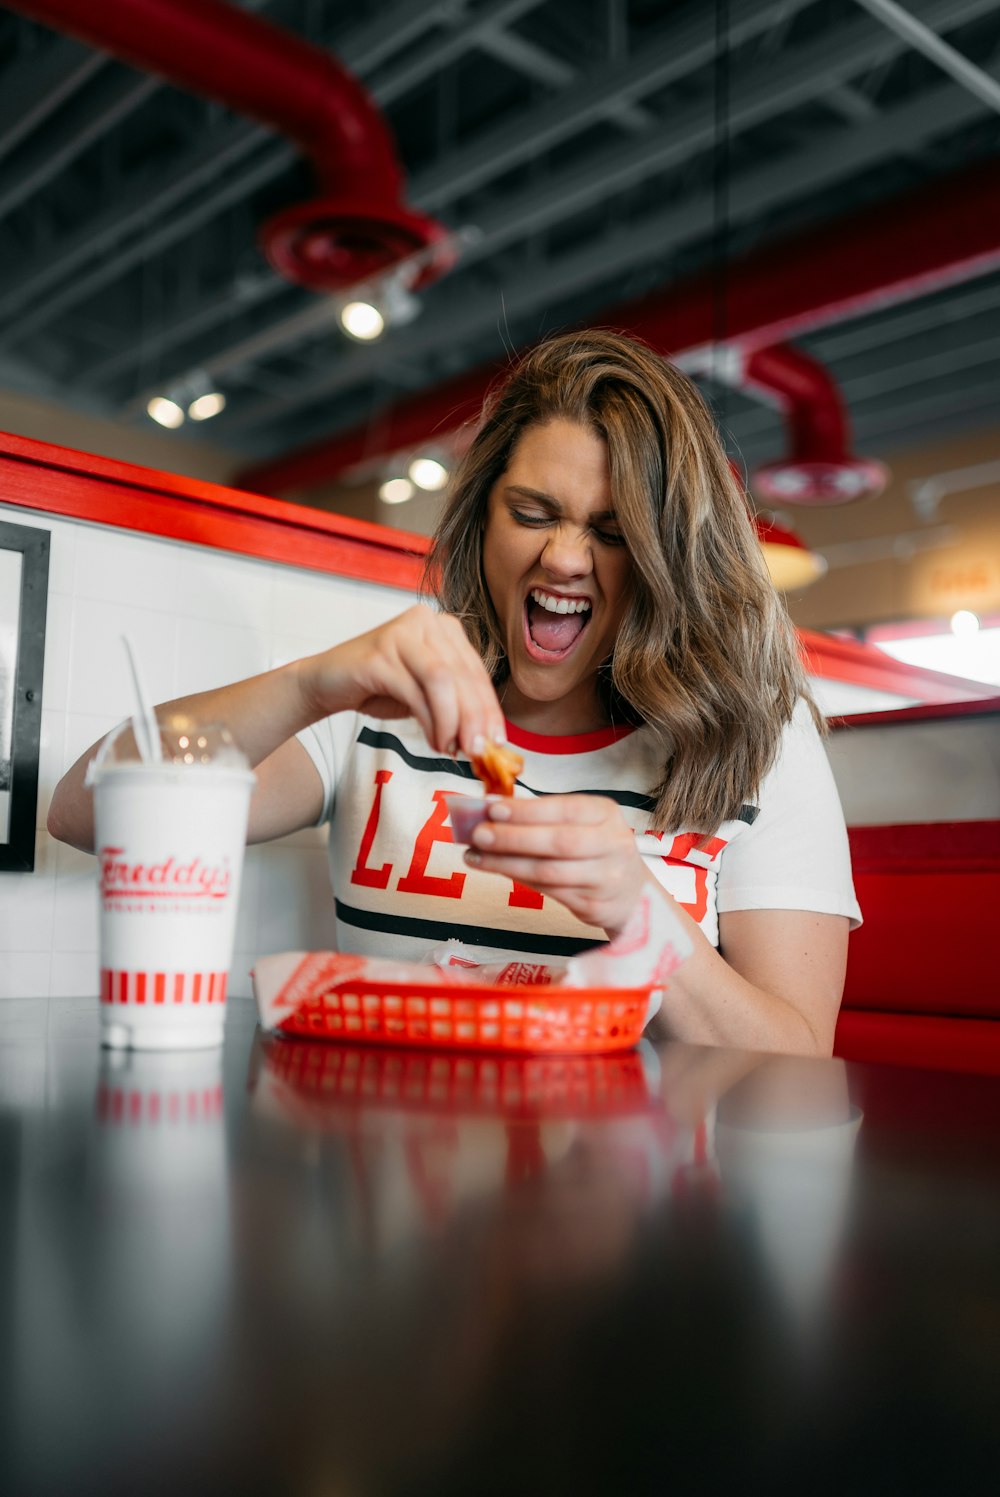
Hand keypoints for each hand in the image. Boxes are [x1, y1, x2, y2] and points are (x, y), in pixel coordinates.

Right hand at [298, 605, 504, 756]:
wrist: (326, 683)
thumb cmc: (379, 688)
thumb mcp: (427, 695)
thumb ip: (456, 706)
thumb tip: (487, 739)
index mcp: (444, 627)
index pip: (476, 671)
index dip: (490, 709)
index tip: (498, 743)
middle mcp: (425, 621)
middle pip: (463, 675)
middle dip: (475, 719)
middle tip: (479, 752)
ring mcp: (402, 633)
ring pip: (443, 681)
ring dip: (453, 721)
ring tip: (451, 748)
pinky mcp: (380, 652)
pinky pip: (416, 690)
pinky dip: (430, 721)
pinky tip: (434, 741)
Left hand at [464, 793, 649, 935]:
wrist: (633, 894)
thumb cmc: (597, 850)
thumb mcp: (583, 823)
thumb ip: (544, 816)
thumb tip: (493, 809)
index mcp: (606, 814)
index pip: (564, 809)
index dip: (528, 811)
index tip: (493, 809)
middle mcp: (612, 844)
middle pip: (557, 842)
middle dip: (512, 838)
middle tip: (478, 834)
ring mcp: (606, 878)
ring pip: (549, 872)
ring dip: (506, 863)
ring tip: (475, 856)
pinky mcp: (594, 905)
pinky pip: (549, 892)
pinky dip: (518, 879)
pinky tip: (497, 870)